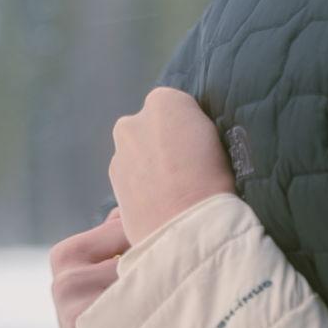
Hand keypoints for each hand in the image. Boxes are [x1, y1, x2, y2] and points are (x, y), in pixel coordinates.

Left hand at [108, 87, 234, 246]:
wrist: (186, 226)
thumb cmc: (213, 178)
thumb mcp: (216, 139)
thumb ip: (192, 130)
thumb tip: (183, 141)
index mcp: (164, 101)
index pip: (177, 107)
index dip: (190, 129)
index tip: (201, 149)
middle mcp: (133, 120)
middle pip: (150, 128)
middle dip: (161, 144)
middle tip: (184, 171)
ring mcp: (118, 152)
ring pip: (137, 153)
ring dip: (149, 166)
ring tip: (171, 193)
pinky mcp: (111, 182)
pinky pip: (130, 177)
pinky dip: (141, 186)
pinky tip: (158, 204)